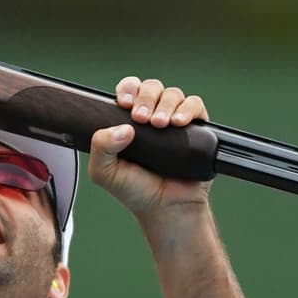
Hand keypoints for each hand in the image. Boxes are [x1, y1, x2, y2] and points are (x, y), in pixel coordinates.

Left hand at [88, 77, 211, 221]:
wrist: (165, 209)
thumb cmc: (135, 191)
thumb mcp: (104, 172)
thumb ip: (100, 147)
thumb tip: (122, 128)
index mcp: (130, 121)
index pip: (130, 90)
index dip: (128, 89)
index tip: (124, 103)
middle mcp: (153, 116)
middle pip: (151, 88)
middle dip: (146, 98)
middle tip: (141, 118)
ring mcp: (175, 121)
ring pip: (173, 94)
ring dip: (165, 104)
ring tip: (160, 125)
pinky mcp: (197, 129)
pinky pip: (195, 105)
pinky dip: (187, 109)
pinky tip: (178, 123)